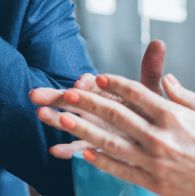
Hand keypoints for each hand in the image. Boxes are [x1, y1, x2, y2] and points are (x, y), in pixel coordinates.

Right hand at [30, 40, 165, 158]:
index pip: (90, 83)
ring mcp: (92, 125)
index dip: (84, 83)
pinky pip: (78, 147)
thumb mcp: (150, 90)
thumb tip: (158, 43)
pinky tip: (55, 152)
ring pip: (70, 121)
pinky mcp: (93, 143)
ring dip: (54, 118)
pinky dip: (66, 150)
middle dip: (55, 96)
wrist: (153, 135)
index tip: (82, 83)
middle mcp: (94, 106)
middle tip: (37, 94)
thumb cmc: (150, 109)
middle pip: (71, 99)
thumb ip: (150, 69)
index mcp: (104, 90)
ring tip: (41, 115)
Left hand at [36, 72, 194, 195]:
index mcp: (174, 115)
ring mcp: (156, 163)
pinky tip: (84, 154)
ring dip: (84, 131)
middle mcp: (161, 137)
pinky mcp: (155, 184)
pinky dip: (102, 162)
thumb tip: (167, 79)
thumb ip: (184, 95)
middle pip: (116, 115)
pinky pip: (122, 171)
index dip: (114, 84)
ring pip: (111, 143)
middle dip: (88, 103)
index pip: (136, 94)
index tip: (97, 77)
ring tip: (63, 121)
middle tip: (66, 93)